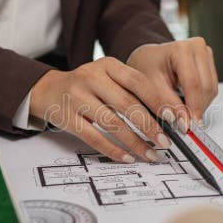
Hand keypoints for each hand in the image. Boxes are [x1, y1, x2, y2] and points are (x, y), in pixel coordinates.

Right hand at [29, 57, 179, 162]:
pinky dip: (113, 149)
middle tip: (165, 141)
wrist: (49, 89)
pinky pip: (94, 137)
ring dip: (135, 142)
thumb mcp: (109, 78)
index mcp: (108, 66)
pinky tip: (127, 157)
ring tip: (151, 153)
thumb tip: (165, 115)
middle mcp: (92, 78)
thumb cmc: (87, 86)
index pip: (138, 82)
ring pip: (112, 123)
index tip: (173, 117)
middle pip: (127, 104)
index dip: (158, 100)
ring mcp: (78, 98)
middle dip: (150, 126)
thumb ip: (132, 91)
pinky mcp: (67, 117)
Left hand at [127, 37, 217, 123]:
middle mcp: (198, 47)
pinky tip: (188, 103)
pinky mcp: (209, 63)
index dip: (192, 107)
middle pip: (206, 87)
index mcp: (181, 49)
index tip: (187, 125)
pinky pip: (211, 88)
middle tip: (185, 124)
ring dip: (200, 105)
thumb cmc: (145, 66)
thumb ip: (166, 102)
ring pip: (211, 89)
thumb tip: (182, 120)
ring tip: (183, 113)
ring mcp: (206, 53)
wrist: (147, 58)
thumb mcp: (149, 85)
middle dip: (196, 108)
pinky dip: (201, 100)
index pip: (193, 83)